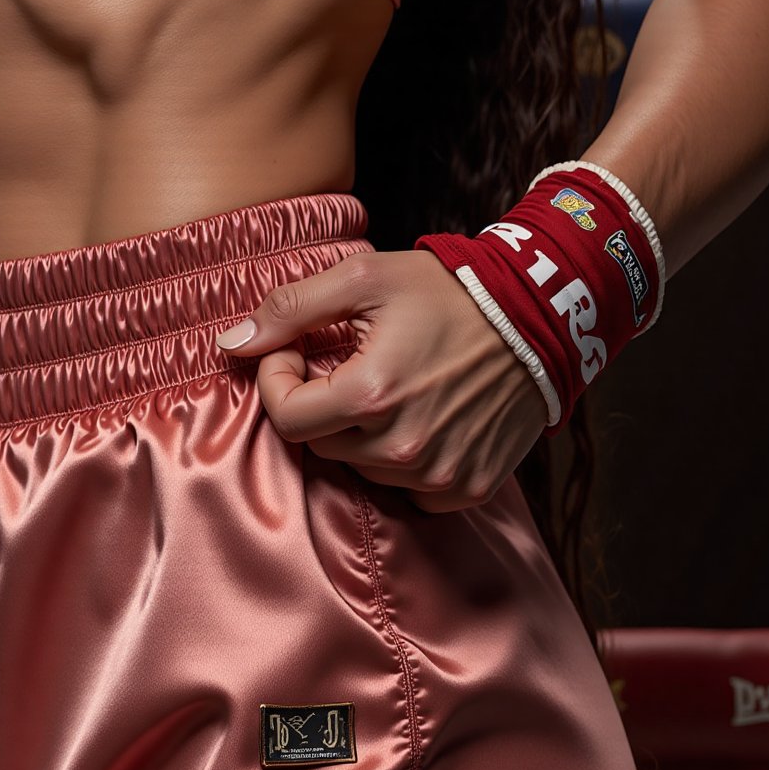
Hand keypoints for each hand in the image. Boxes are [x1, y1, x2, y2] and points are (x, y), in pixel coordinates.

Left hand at [215, 247, 543, 512]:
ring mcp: (438, 475)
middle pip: (322, 443)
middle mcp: (402, 448)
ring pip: (362, 467)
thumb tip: (229, 344)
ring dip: (362, 431)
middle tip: (349, 360)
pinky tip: (423, 415)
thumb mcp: (362, 279)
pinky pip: (408, 490)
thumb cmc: (447, 290)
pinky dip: (403, 459)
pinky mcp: (467, 488)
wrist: (539, 315)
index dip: (279, 378)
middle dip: (322, 402)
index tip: (298, 351)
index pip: (285, 417)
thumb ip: (289, 310)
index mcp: (371, 396)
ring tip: (393, 383)